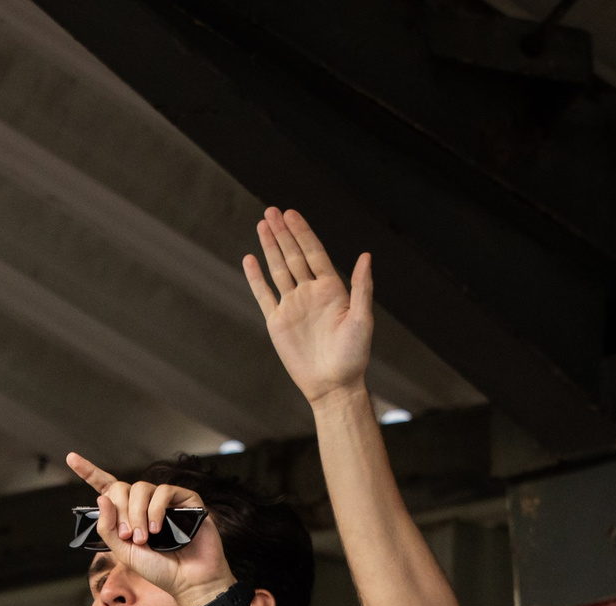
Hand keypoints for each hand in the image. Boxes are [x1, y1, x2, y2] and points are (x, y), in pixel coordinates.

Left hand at [64, 455, 234, 605]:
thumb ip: (108, 527)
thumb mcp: (124, 552)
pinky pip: (164, 491)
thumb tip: (102, 497)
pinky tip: (157, 529)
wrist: (188, 580)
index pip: (107, 487)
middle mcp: (145, 503)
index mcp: (128, 514)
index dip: (89, 471)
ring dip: (137, 514)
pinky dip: (155, 510)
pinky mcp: (186, 499)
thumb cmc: (159, 569)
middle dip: (121, 512)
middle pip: (122, 488)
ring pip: (142, 488)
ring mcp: (166, 500)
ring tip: (145, 538)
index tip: (71, 458)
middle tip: (129, 536)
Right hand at [245, 207, 374, 405]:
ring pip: (278, 269)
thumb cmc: (354, 355)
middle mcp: (311, 293)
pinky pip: (264, 295)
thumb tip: (365, 255)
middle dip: (283, 233)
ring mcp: (293, 306)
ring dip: (270, 248)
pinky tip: (250, 259)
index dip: (302, 233)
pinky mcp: (278, 322)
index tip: (292, 214)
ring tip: (261, 225)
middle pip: (294, 256)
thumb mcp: (363, 319)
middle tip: (272, 211)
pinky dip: (256, 278)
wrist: (334, 385)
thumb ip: (362, 287)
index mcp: (332, 289)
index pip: (314, 253)